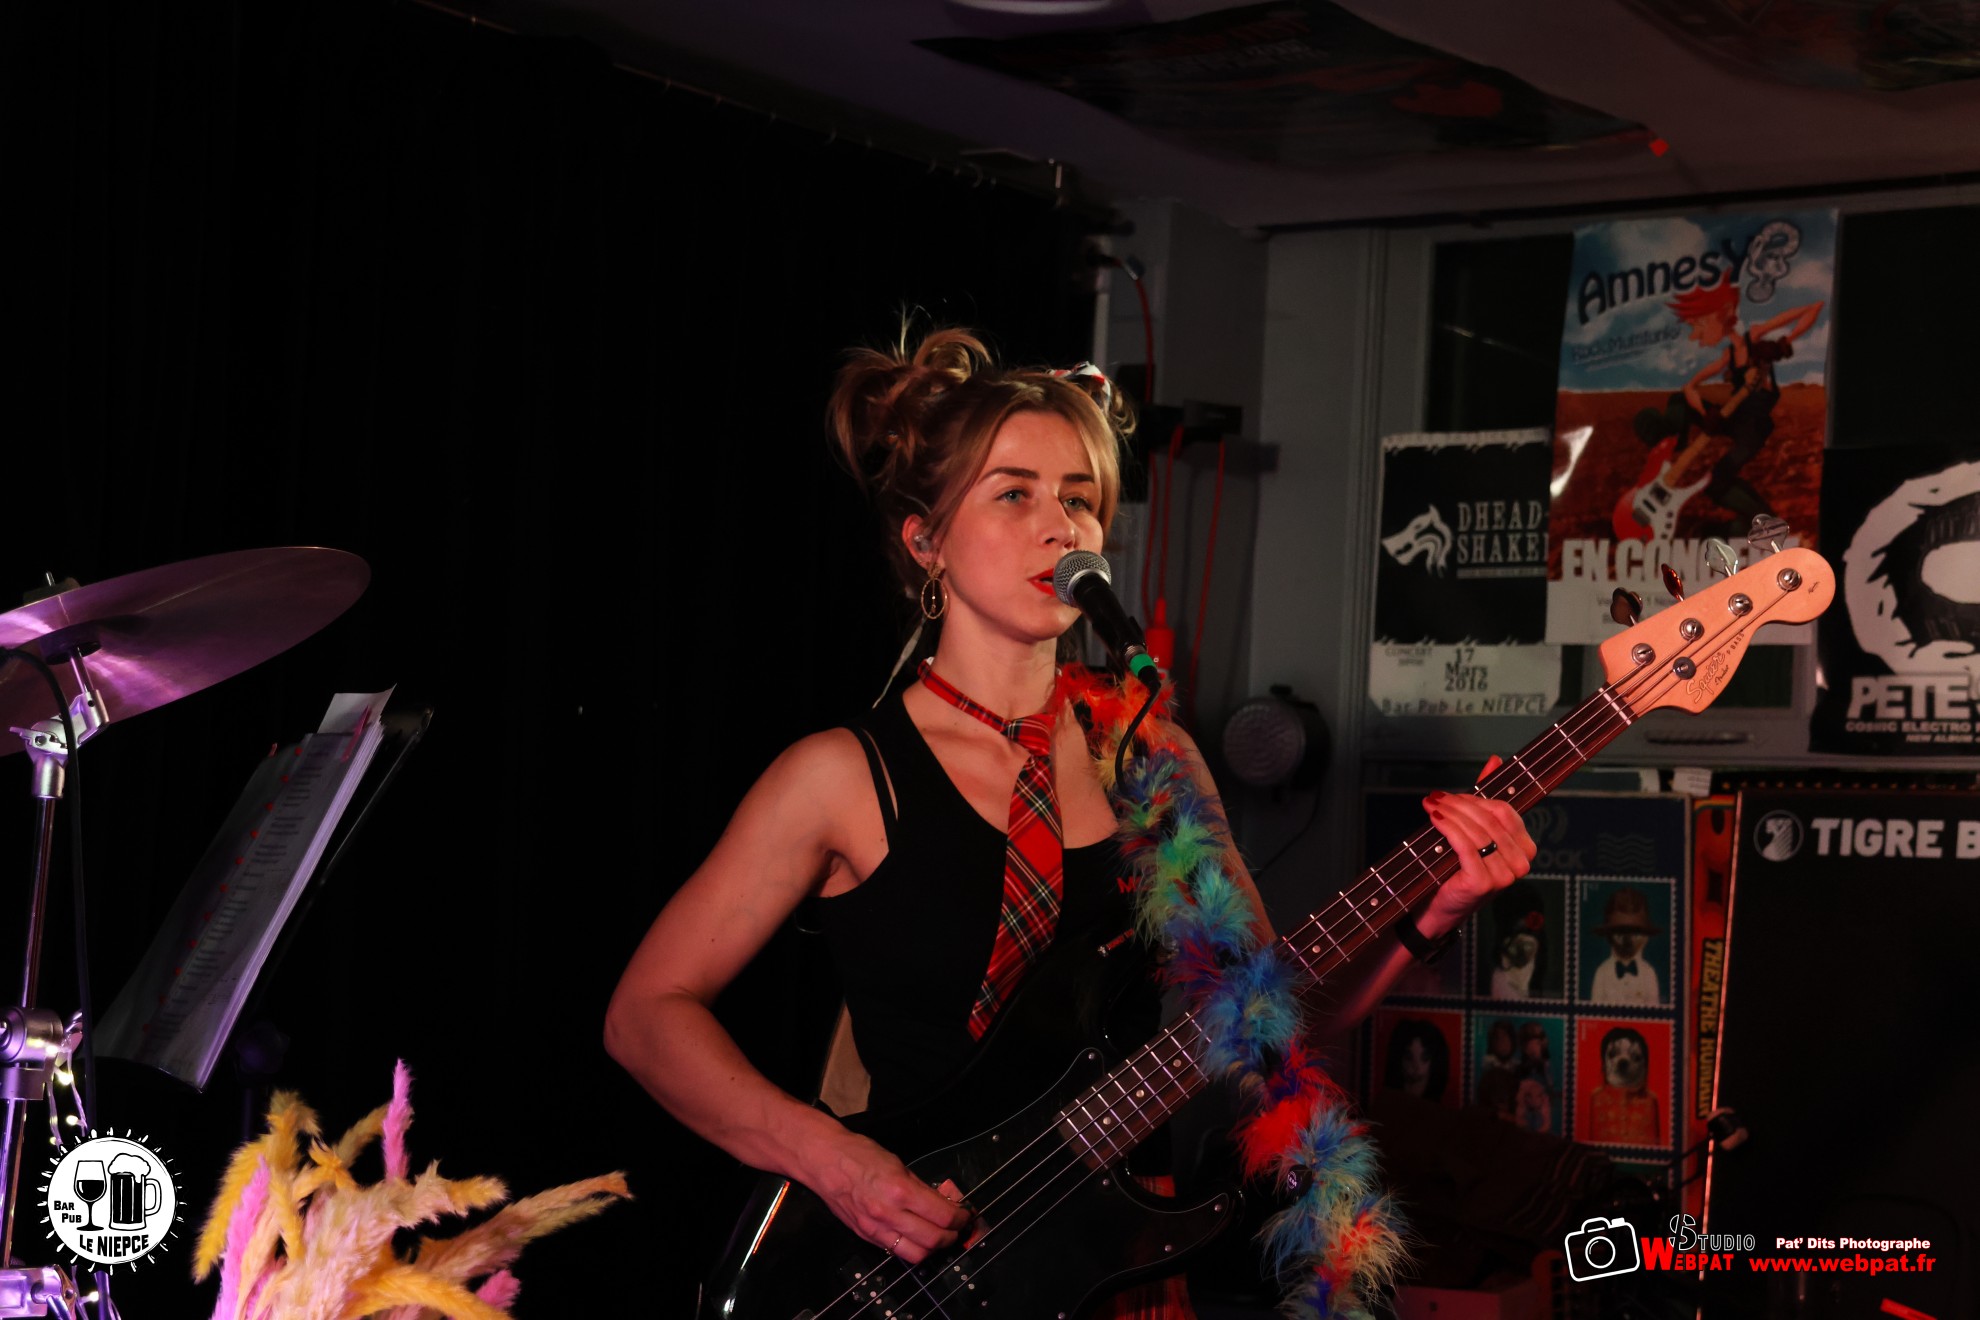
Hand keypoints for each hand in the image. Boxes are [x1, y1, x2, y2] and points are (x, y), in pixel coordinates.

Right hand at [802, 1124, 971, 1264]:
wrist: (825, 1161)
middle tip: (957, 1228)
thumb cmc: (859, 1155)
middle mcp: (889, 1214)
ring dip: (933, 1248)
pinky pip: (895, 1251)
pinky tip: (916, 1236)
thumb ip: (921, 1187)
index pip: (942, 1215)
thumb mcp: (898, 1163)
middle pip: (933, 1240)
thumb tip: (942, 1202)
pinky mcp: (866, 1236)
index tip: (965, 1214)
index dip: (960, 1217)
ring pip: (915, 1254)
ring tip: (939, 1236)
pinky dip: (911, 1247)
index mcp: (900, 1190)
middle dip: (952, 1236)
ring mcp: (876, 1229)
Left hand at [1417, 756, 1535, 934]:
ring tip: (1431, 804)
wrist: (1440, 905)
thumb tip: (1495, 760)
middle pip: (1490, 820)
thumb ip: (1485, 799)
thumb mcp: (1475, 832)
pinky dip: (1447, 827)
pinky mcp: (1483, 883)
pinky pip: (1465, 846)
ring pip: (1476, 831)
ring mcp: (1505, 876)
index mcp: (1525, 849)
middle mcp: (1521, 864)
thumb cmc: (1458, 868)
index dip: (1476, 800)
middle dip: (1460, 804)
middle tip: (1437, 797)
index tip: (1452, 795)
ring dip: (1450, 813)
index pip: (1504, 812)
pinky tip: (1434, 818)